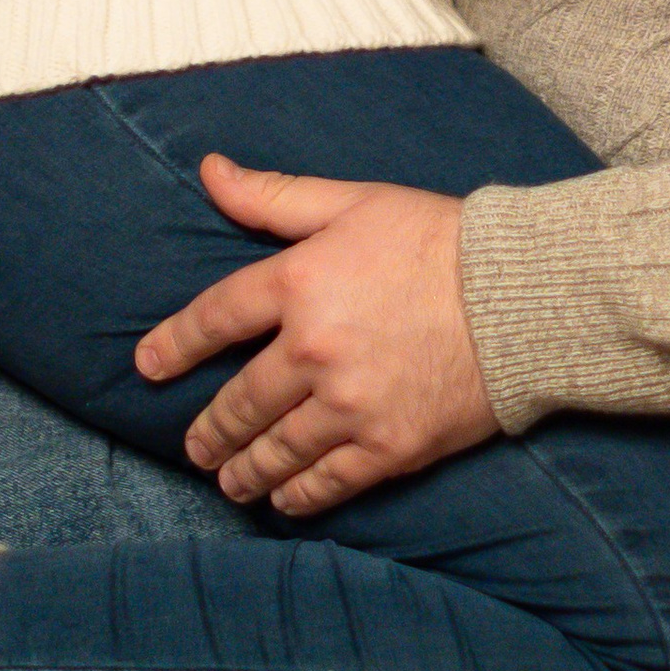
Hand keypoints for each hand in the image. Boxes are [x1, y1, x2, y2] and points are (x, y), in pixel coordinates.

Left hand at [133, 156, 498, 515]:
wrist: (520, 296)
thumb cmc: (436, 238)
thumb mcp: (352, 201)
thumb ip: (275, 196)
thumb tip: (210, 170)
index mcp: (300, 282)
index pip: (215, 318)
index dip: (174, 345)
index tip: (148, 366)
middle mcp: (314, 350)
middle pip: (240, 400)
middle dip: (210, 429)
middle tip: (194, 446)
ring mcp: (350, 405)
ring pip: (277, 450)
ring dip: (244, 470)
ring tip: (227, 481)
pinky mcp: (389, 446)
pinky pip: (328, 482)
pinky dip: (298, 496)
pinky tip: (283, 500)